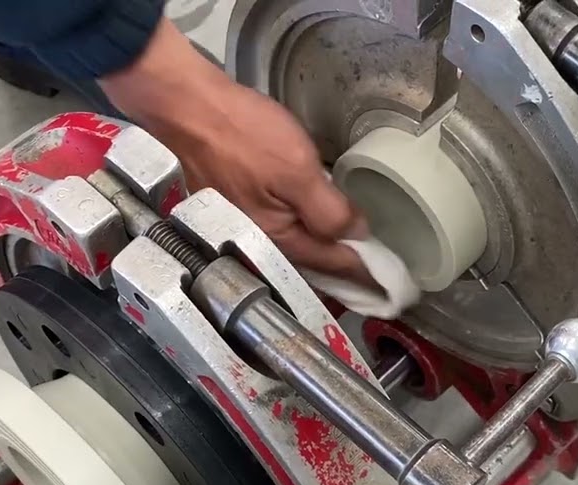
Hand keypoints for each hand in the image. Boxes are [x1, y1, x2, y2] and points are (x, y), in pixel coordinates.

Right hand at [99, 21, 372, 283]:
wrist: (186, 107)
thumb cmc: (241, 135)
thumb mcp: (297, 170)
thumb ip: (329, 210)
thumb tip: (358, 235)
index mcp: (277, 240)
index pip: (333, 264)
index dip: (365, 271)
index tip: (390, 284)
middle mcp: (259, 242)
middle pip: (311, 262)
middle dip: (343, 268)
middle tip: (375, 273)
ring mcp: (245, 225)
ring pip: (295, 245)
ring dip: (323, 250)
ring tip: (351, 252)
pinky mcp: (237, 206)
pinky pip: (279, 227)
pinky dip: (302, 230)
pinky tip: (313, 223)